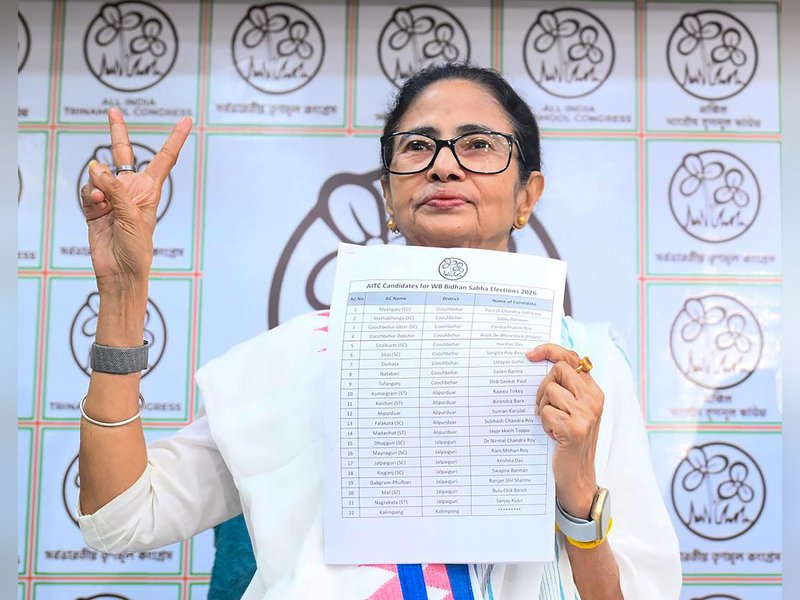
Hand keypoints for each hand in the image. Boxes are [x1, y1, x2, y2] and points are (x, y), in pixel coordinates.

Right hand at [80, 108, 191, 292]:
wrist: (119, 271)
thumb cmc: (136, 248)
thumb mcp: (133, 217)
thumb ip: (116, 190)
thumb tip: (96, 168)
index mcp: (150, 191)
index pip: (165, 159)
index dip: (175, 139)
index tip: (187, 120)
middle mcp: (131, 190)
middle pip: (124, 155)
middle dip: (118, 133)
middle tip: (113, 111)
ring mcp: (111, 197)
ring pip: (99, 174)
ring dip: (98, 185)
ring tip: (103, 204)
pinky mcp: (94, 206)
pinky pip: (88, 190)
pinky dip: (89, 195)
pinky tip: (95, 206)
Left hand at [526, 344, 603, 517]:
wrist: (576, 476)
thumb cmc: (567, 440)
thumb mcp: (571, 410)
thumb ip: (564, 388)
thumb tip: (538, 361)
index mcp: (593, 391)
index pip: (572, 358)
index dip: (550, 350)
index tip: (530, 354)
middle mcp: (593, 399)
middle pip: (559, 369)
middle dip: (543, 386)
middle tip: (543, 406)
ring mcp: (586, 413)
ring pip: (550, 390)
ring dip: (542, 407)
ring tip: (550, 423)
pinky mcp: (575, 428)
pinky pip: (547, 411)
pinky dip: (543, 423)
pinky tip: (552, 434)